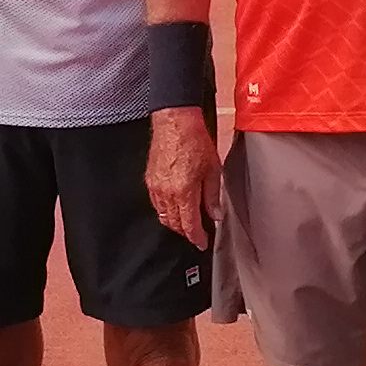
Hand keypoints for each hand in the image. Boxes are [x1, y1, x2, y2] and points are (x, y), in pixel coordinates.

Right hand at [146, 107, 220, 250]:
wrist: (175, 122)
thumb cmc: (195, 141)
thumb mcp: (213, 169)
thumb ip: (212, 195)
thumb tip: (215, 214)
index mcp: (184, 192)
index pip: (189, 225)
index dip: (196, 237)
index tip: (202, 243)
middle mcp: (167, 193)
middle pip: (174, 223)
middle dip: (186, 231)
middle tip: (197, 232)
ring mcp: (156, 187)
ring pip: (163, 215)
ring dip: (175, 222)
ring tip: (187, 221)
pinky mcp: (150, 180)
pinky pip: (156, 203)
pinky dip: (165, 210)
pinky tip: (174, 206)